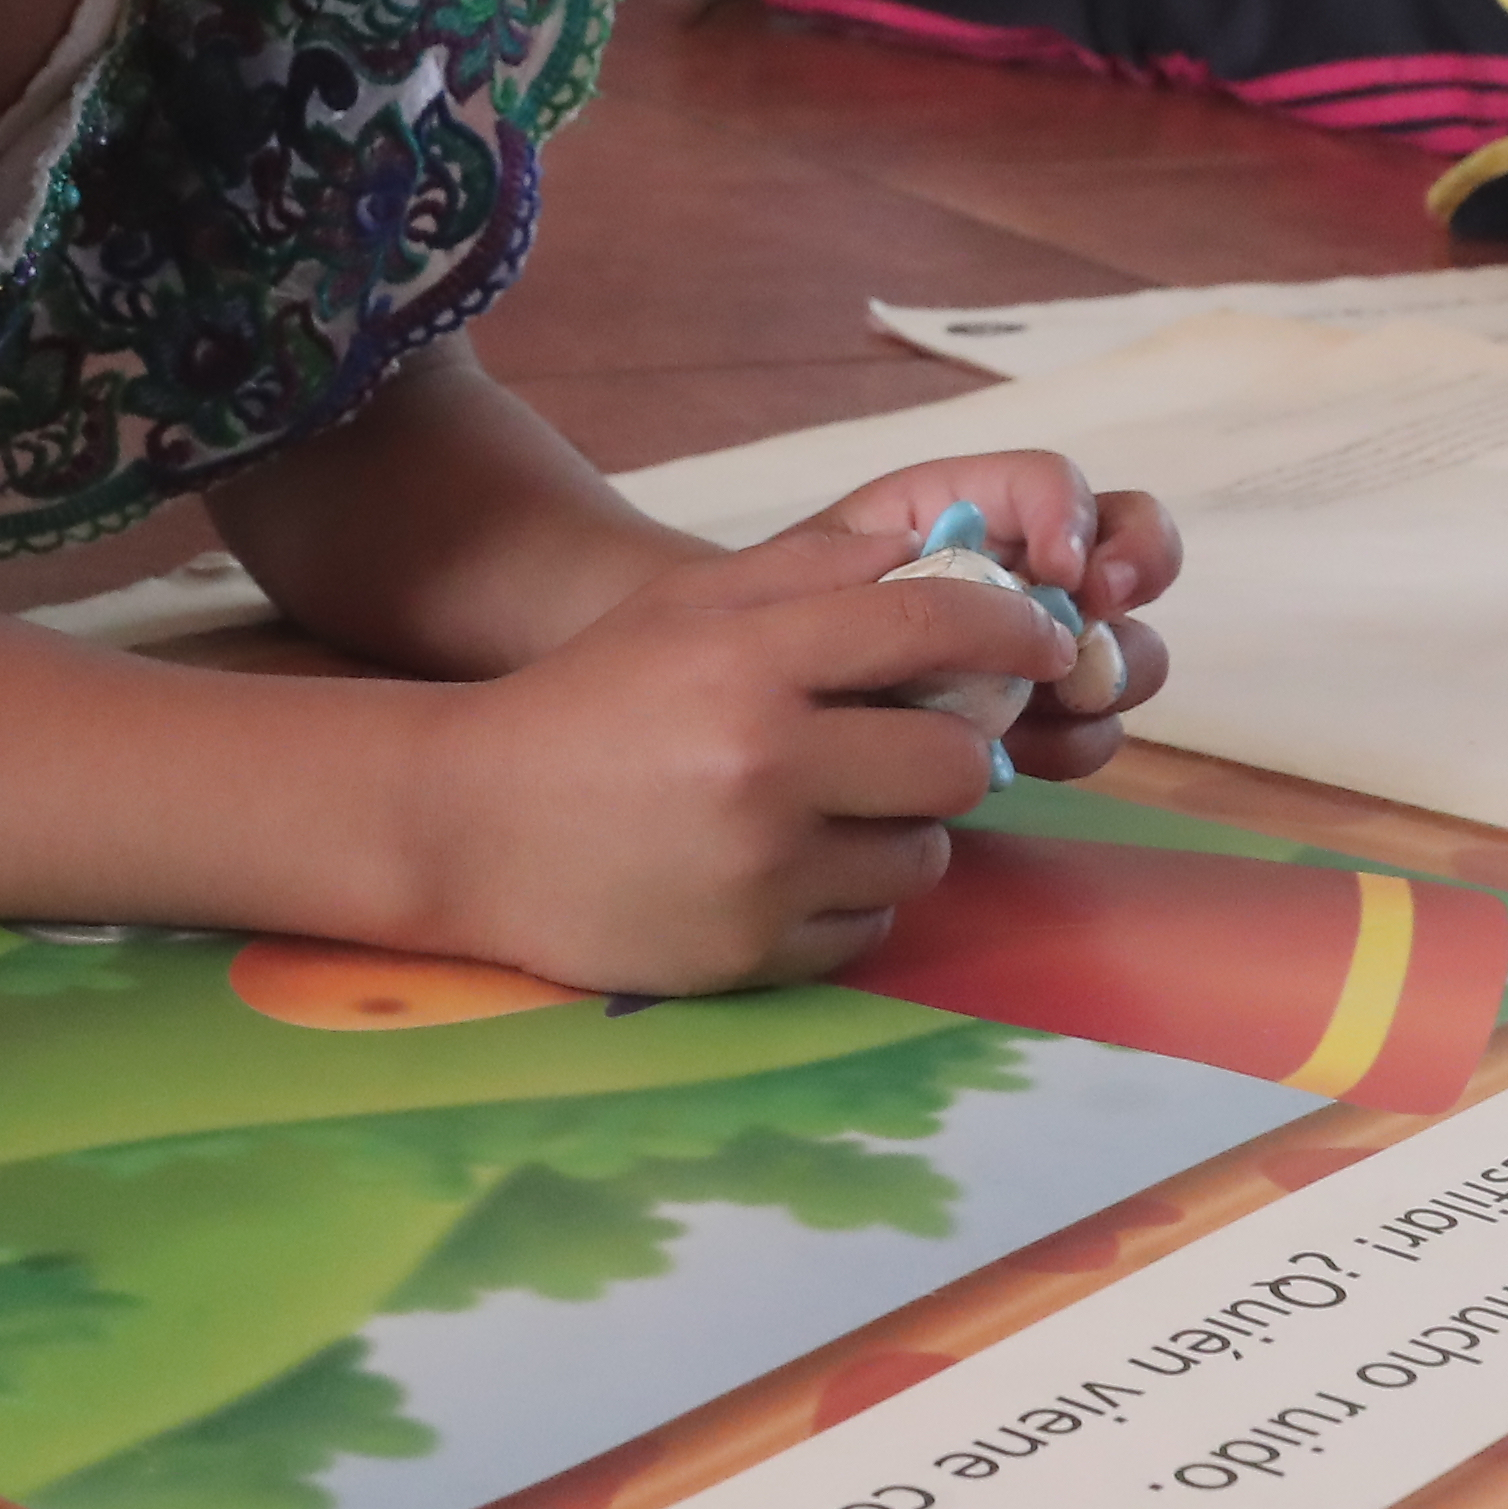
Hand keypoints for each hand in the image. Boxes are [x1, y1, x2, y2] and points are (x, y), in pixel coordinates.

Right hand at [416, 526, 1079, 994]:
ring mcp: (760, 871)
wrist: (468, 823)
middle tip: (915, 741)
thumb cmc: (591, 698)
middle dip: (955, 749)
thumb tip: (953, 555)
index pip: (936, 626)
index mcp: (751, 660)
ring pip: (924, 853)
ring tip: (829, 808)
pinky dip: (850, 897)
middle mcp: (765, 765)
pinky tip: (785, 866)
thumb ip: (819, 572)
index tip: (1039, 643)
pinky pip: (871, 924)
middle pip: (959, 761)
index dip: (1013, 631)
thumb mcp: (689, 605)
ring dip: (901, 828)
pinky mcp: (752, 954)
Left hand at [786, 451, 1181, 771]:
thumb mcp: (804, 573)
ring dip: (1106, 676)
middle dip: (1136, 575)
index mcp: (973, 511)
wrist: (749, 712)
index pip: (1054, 485)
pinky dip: (1075, 739)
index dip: (1073, 515)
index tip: (1060, 569)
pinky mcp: (1037, 723)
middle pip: (1133, 549)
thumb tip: (945, 564)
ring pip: (1127, 647)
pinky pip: (1093, 727)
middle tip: (1093, 621)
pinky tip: (1025, 755)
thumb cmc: (770, 625)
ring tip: (1045, 711)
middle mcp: (1025, 571)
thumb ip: (872, 556)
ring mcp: (1040, 650)